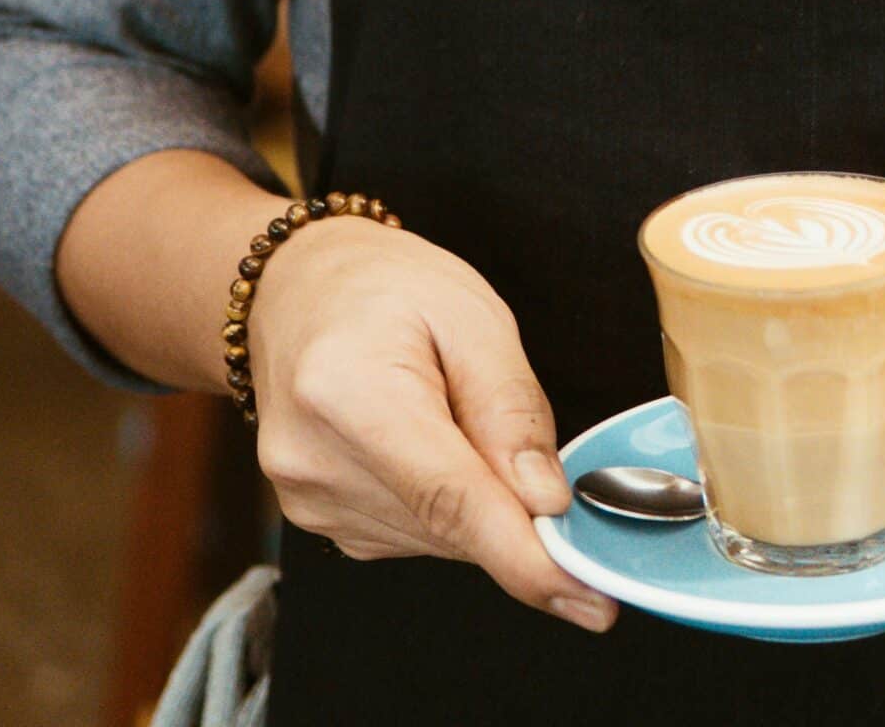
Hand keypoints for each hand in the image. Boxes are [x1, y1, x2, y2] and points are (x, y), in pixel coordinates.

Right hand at [247, 217, 617, 632]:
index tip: (589, 597)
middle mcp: (316, 460)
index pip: (450, 499)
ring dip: (473, 498)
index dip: (525, 558)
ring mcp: (308, 499)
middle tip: (524, 441)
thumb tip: (545, 501)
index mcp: (351, 390)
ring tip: (450, 410)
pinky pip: (410, 534)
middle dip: (511, 506)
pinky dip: (441, 503)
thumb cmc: (383, 286)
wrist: (295, 288)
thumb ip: (512, 407)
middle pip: (451, 525)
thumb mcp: (469, 311)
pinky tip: (426, 438)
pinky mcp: (315, 519)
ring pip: (437, 539)